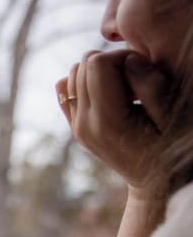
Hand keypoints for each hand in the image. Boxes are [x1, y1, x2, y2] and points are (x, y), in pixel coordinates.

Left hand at [57, 50, 174, 196]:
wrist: (154, 181)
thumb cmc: (170, 147)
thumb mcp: (172, 117)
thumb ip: (152, 86)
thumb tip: (129, 60)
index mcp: (107, 121)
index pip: (98, 63)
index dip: (124, 55)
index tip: (145, 71)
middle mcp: (84, 124)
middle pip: (83, 65)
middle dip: (112, 61)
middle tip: (137, 80)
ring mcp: (76, 126)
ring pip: (73, 73)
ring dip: (99, 72)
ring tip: (126, 88)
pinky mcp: (75, 127)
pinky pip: (65, 88)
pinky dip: (85, 82)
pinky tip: (109, 93)